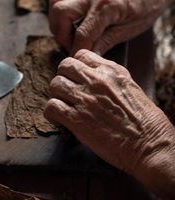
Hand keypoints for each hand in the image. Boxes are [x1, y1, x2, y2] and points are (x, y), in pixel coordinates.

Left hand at [44, 50, 174, 180]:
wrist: (149, 145)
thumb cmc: (144, 120)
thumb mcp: (129, 87)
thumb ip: (109, 78)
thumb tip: (92, 77)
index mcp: (111, 70)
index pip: (81, 55)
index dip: (76, 67)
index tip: (76, 78)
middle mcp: (96, 80)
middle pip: (64, 66)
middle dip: (64, 78)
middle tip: (67, 92)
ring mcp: (85, 98)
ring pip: (55, 84)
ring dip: (57, 95)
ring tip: (64, 106)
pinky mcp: (76, 118)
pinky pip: (51, 107)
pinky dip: (52, 113)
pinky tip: (60, 120)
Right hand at [49, 0, 168, 54]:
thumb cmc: (146, 6)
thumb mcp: (130, 30)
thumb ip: (106, 42)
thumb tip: (88, 56)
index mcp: (108, 6)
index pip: (83, 33)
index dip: (77, 51)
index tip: (76, 61)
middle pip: (61, 13)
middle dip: (61, 35)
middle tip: (71, 46)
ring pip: (56, 3)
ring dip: (57, 23)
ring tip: (68, 35)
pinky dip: (60, 13)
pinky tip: (70, 24)